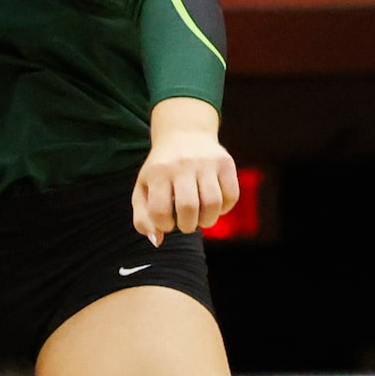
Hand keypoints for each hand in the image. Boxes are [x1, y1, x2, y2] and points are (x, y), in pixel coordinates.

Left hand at [132, 97, 237, 243]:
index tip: (167, 223)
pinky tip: (214, 207)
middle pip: (188, 207)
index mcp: (157, 172)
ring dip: (207, 221)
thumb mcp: (143, 189)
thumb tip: (157, 241)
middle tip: (186, 224)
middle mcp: (182, 165)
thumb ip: (143, 218)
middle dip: (187, 226)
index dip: (164, 226)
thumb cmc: (160, 171)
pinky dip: (224, 209)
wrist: (184, 134)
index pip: (160, 211)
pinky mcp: (226, 163)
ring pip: (213, 203)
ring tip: (201, 219)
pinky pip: (231, 196)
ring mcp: (206, 163)